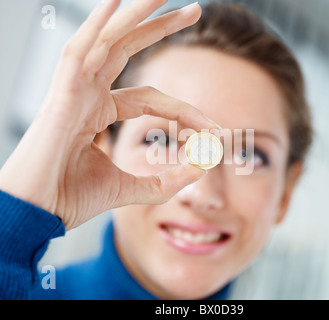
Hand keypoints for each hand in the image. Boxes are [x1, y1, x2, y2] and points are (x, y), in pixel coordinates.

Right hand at [0, 0, 216, 229]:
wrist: (37, 214)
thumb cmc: (70, 198)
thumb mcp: (130, 189)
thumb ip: (165, 181)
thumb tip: (203, 168)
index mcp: (100, 111)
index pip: (152, 98)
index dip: (185, 111)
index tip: (214, 130)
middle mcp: (88, 92)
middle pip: (128, 49)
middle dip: (161, 27)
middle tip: (194, 9)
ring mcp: (74, 89)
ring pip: (107, 40)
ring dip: (135, 13)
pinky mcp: (62, 94)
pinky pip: (80, 50)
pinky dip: (97, 24)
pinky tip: (117, 0)